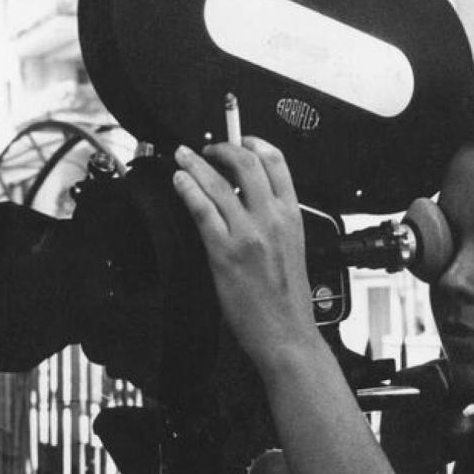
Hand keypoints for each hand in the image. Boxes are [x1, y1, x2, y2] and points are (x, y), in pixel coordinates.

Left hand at [172, 137, 318, 364]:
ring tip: (184, 157)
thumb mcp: (294, 248)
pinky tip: (179, 182)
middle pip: (246, 163)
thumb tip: (252, 200)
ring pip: (219, 183)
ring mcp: (248, 234)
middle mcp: (272, 219)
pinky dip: (188, 189)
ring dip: (196, 163)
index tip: (241, 139)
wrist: (288, 334)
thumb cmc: (290, 300)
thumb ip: (277, 222)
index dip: (255, 143)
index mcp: (293, 216)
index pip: (277, 163)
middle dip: (222, 147)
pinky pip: (202, 209)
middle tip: (207, 148)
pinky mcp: (225, 252)